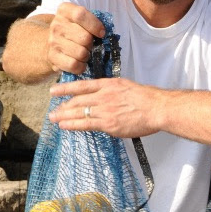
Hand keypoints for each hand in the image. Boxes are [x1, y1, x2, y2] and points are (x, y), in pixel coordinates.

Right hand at [46, 3, 106, 75]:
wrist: (55, 42)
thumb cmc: (75, 30)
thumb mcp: (83, 20)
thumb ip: (93, 23)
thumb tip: (104, 34)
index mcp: (65, 10)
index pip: (80, 15)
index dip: (94, 25)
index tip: (102, 34)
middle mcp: (56, 25)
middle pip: (84, 37)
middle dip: (92, 44)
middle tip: (89, 45)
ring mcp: (53, 41)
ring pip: (81, 53)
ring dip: (87, 56)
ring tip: (84, 53)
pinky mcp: (52, 57)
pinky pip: (73, 65)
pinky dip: (81, 67)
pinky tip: (80, 63)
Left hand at [48, 78, 162, 138]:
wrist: (157, 108)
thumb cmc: (147, 99)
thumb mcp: (126, 87)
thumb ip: (112, 91)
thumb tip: (103, 98)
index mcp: (108, 85)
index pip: (82, 86)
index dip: (65, 88)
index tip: (54, 91)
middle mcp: (104, 96)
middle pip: (77, 100)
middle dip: (63, 106)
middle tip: (53, 111)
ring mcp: (105, 110)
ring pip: (79, 112)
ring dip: (64, 116)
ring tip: (54, 119)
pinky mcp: (108, 124)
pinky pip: (86, 124)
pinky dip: (73, 125)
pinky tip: (65, 126)